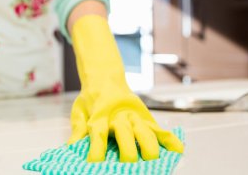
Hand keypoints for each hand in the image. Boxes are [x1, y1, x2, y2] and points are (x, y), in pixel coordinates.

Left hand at [69, 15, 183, 161]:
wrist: (105, 80)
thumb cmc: (91, 100)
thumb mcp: (79, 112)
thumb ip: (77, 130)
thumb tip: (70, 148)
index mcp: (100, 116)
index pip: (98, 135)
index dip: (96, 152)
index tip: (95, 164)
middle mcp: (120, 117)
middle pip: (126, 136)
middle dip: (127, 154)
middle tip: (126, 166)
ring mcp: (136, 118)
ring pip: (146, 134)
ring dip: (149, 150)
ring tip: (150, 163)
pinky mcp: (147, 119)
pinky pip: (162, 130)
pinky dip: (171, 141)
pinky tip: (176, 153)